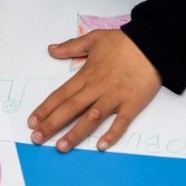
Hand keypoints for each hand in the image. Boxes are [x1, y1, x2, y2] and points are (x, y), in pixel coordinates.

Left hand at [28, 30, 160, 152]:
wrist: (153, 44)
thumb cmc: (123, 42)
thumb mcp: (94, 38)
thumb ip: (71, 46)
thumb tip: (51, 49)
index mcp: (87, 75)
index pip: (61, 94)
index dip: (45, 109)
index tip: (32, 121)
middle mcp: (97, 88)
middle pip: (71, 109)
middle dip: (52, 124)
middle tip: (36, 139)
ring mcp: (115, 97)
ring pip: (91, 119)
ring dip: (75, 134)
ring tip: (61, 147)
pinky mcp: (132, 104)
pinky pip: (121, 123)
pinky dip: (111, 134)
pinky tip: (101, 146)